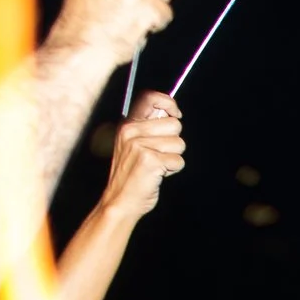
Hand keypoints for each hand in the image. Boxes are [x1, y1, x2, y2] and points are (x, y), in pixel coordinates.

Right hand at [100, 93, 185, 218]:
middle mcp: (131, 131)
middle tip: (160, 155)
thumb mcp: (133, 145)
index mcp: (127, 125)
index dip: (169, 103)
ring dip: (173, 158)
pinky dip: (173, 170)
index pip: (150, 98)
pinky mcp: (150, 160)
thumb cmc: (131, 175)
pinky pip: (179, 161)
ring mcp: (140, 145)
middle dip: (174, 142)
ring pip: (179, 144)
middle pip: (174, 125)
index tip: (176, 114)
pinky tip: (158, 175)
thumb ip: (149, 129)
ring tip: (157, 166)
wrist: (120, 201)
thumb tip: (173, 115)